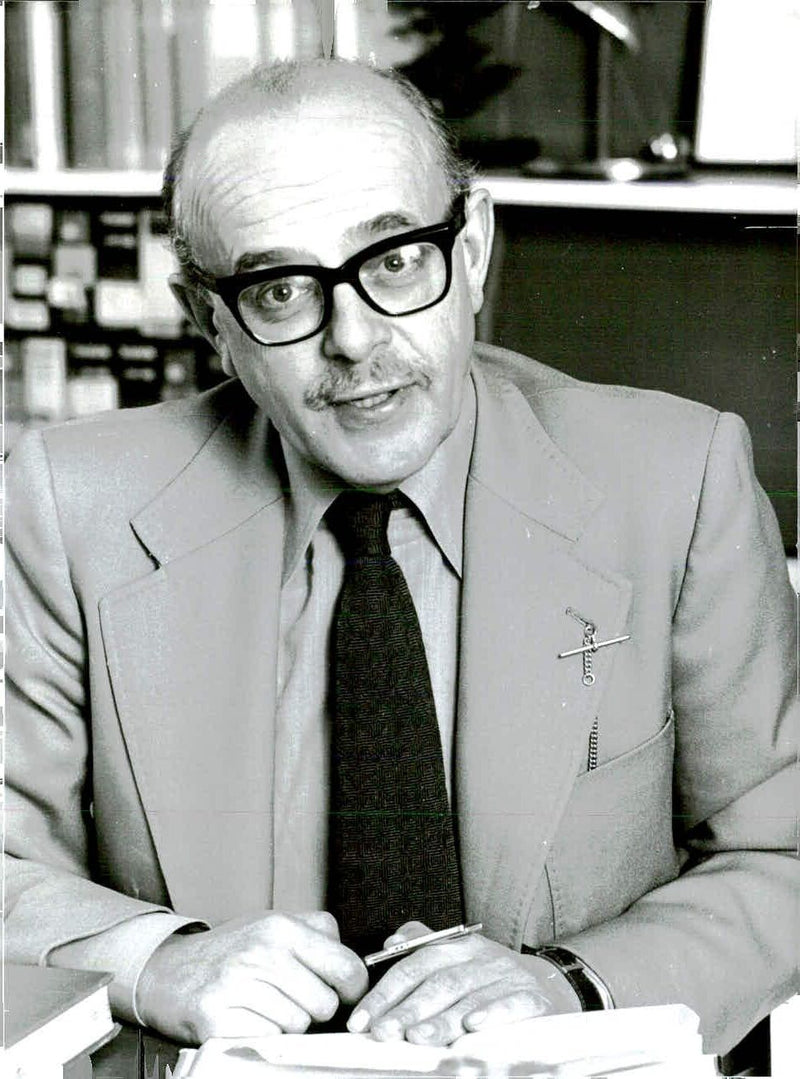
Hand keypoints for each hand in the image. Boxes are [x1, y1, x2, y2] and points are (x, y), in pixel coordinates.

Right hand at [136, 911, 367, 1043]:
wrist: (169, 972)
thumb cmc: (231, 951)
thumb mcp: (273, 925)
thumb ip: (316, 935)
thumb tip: (355, 965)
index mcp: (281, 927)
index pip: (346, 967)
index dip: (353, 988)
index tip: (345, 993)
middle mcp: (261, 953)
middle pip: (325, 1004)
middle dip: (314, 1008)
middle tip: (290, 997)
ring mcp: (237, 986)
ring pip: (298, 1026)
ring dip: (287, 1024)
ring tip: (264, 1005)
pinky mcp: (216, 1020)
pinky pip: (267, 1040)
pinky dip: (262, 1036)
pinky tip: (247, 1018)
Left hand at [347, 921, 580, 1045]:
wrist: (550, 984)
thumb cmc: (491, 976)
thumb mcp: (459, 954)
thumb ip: (423, 945)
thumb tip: (389, 942)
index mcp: (457, 947)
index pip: (413, 966)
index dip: (385, 993)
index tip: (361, 1021)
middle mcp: (480, 958)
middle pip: (438, 982)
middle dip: (407, 1010)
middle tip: (384, 1033)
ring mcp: (506, 976)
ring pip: (469, 997)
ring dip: (441, 1019)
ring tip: (418, 1038)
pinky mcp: (532, 998)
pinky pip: (511, 1004)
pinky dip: (492, 1015)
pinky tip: (473, 1027)